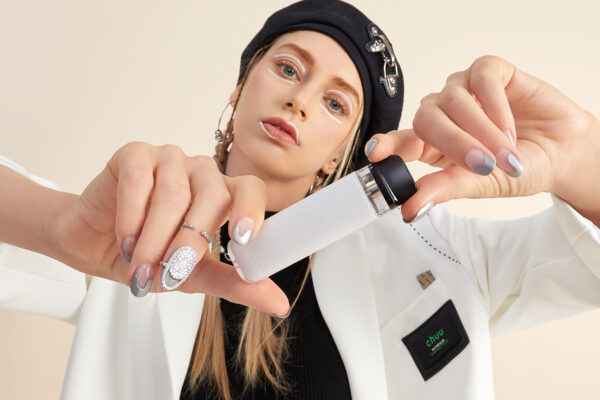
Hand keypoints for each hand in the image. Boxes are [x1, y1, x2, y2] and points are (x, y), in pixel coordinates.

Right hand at [52, 142, 289, 315]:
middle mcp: (201, 172)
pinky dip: (132, 215)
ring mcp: (169, 159)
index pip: (250, 190)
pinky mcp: (135, 154)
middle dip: (190, 241)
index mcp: (223, 195)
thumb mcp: (194, 276)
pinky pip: (139, 180)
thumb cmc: (151, 255)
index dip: (251, 209)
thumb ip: (235, 284)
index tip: (243, 239)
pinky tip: (126, 240)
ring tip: (140, 269)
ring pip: (173, 193)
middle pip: (212, 194)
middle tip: (168, 276)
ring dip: (156, 238)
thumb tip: (278, 304)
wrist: (94, 243)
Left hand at [365, 55, 599, 221]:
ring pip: (454, 99)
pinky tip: (510, 124)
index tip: (376, 153)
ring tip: (506, 153)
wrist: (562, 154)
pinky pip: (481, 78)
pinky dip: (495, 105)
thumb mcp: (479, 185)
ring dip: (481, 130)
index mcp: (431, 144)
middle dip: (454, 143)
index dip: (386, 144)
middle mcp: (442, 113)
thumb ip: (444, 190)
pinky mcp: (489, 72)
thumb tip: (409, 210)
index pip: (400, 140)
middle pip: (427, 118)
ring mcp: (463, 90)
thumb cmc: (516, 170)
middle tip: (482, 165)